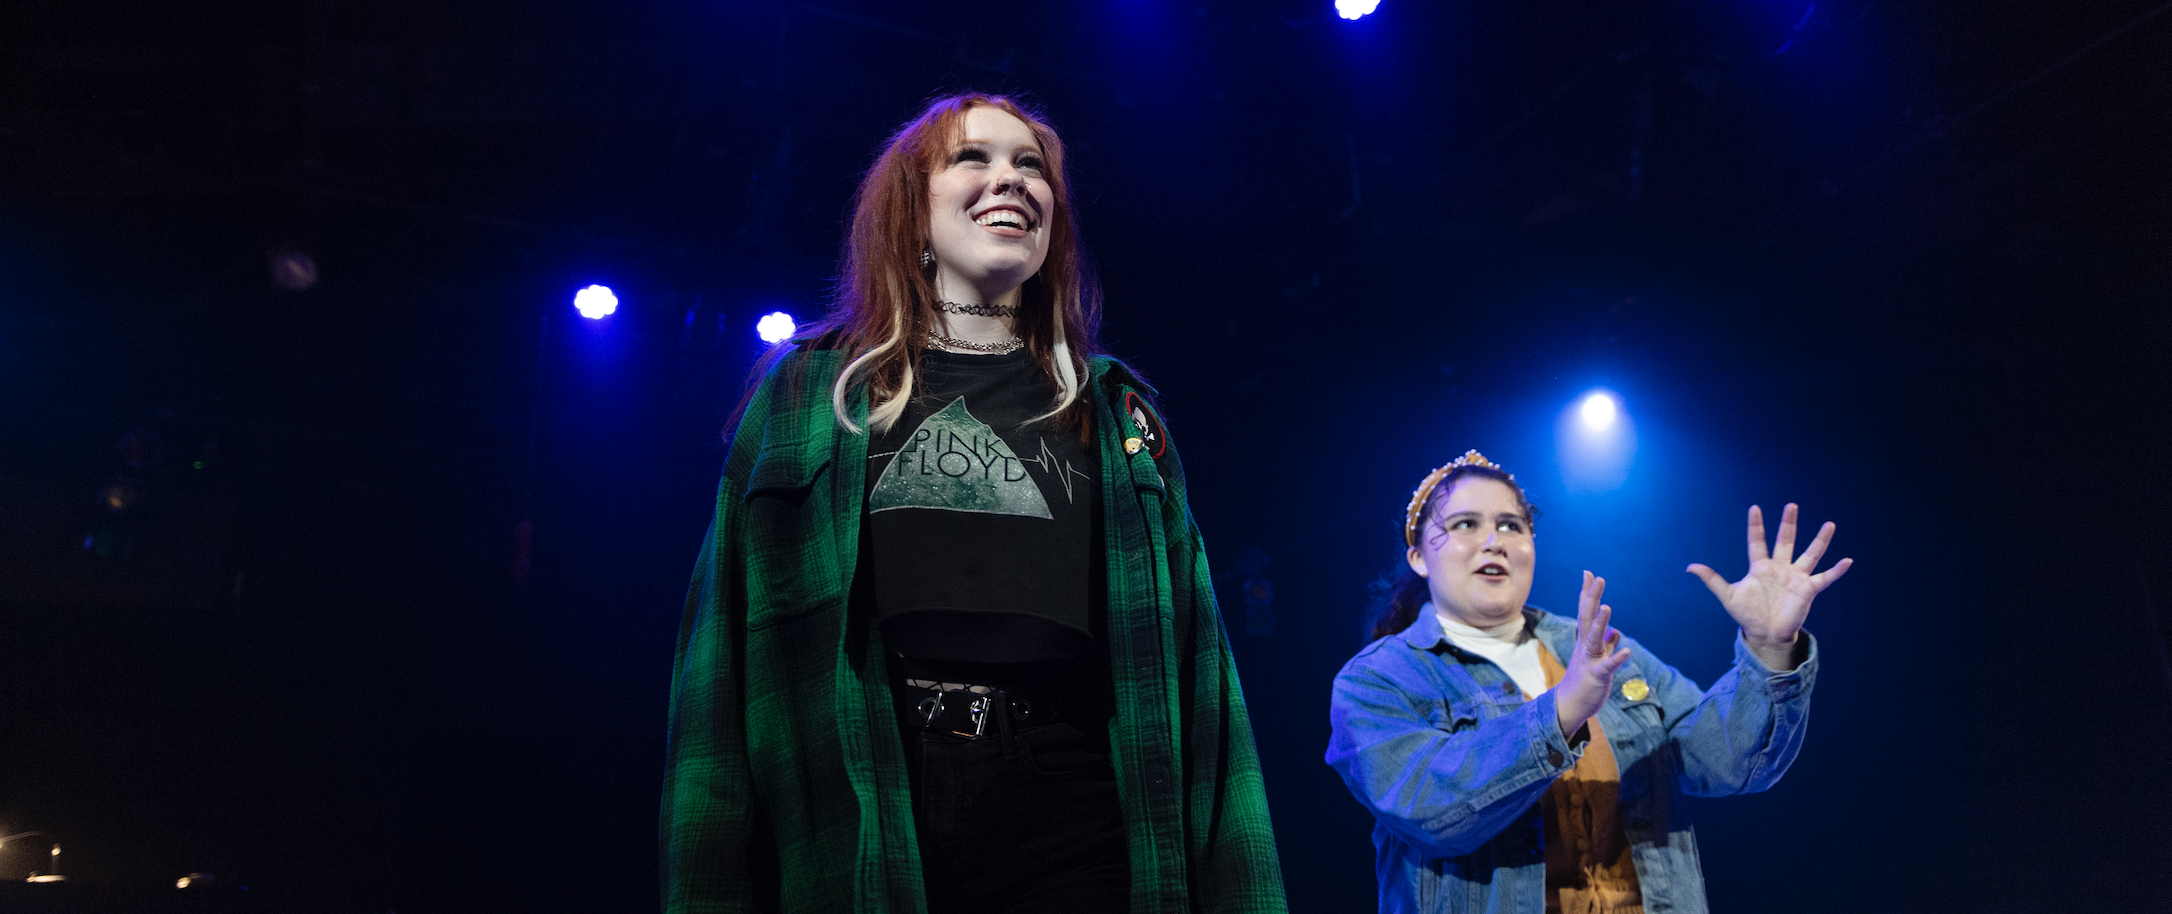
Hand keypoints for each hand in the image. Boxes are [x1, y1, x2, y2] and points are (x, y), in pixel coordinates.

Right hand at [1555, 571, 1630, 737]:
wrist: (1571, 705)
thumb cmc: (1584, 681)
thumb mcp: (1597, 660)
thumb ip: (1607, 645)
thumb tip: (1616, 632)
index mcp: (1587, 641)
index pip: (1587, 612)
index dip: (1588, 594)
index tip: (1589, 574)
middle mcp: (1586, 647)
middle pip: (1588, 619)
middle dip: (1592, 599)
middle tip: (1598, 579)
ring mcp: (1590, 661)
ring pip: (1595, 639)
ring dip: (1601, 623)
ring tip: (1607, 607)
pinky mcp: (1597, 676)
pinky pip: (1607, 666)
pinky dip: (1616, 658)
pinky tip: (1627, 650)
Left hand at [1687, 503, 1852, 670]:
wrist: (1766, 634)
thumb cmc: (1748, 614)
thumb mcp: (1728, 596)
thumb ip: (1713, 580)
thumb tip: (1690, 567)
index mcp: (1760, 567)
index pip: (1757, 542)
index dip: (1756, 526)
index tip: (1754, 508)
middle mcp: (1780, 568)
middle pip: (1785, 541)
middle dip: (1788, 524)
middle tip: (1791, 505)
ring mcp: (1796, 578)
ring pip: (1810, 554)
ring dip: (1820, 541)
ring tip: (1830, 524)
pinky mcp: (1808, 590)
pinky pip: (1825, 578)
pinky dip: (1837, 570)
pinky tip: (1848, 560)